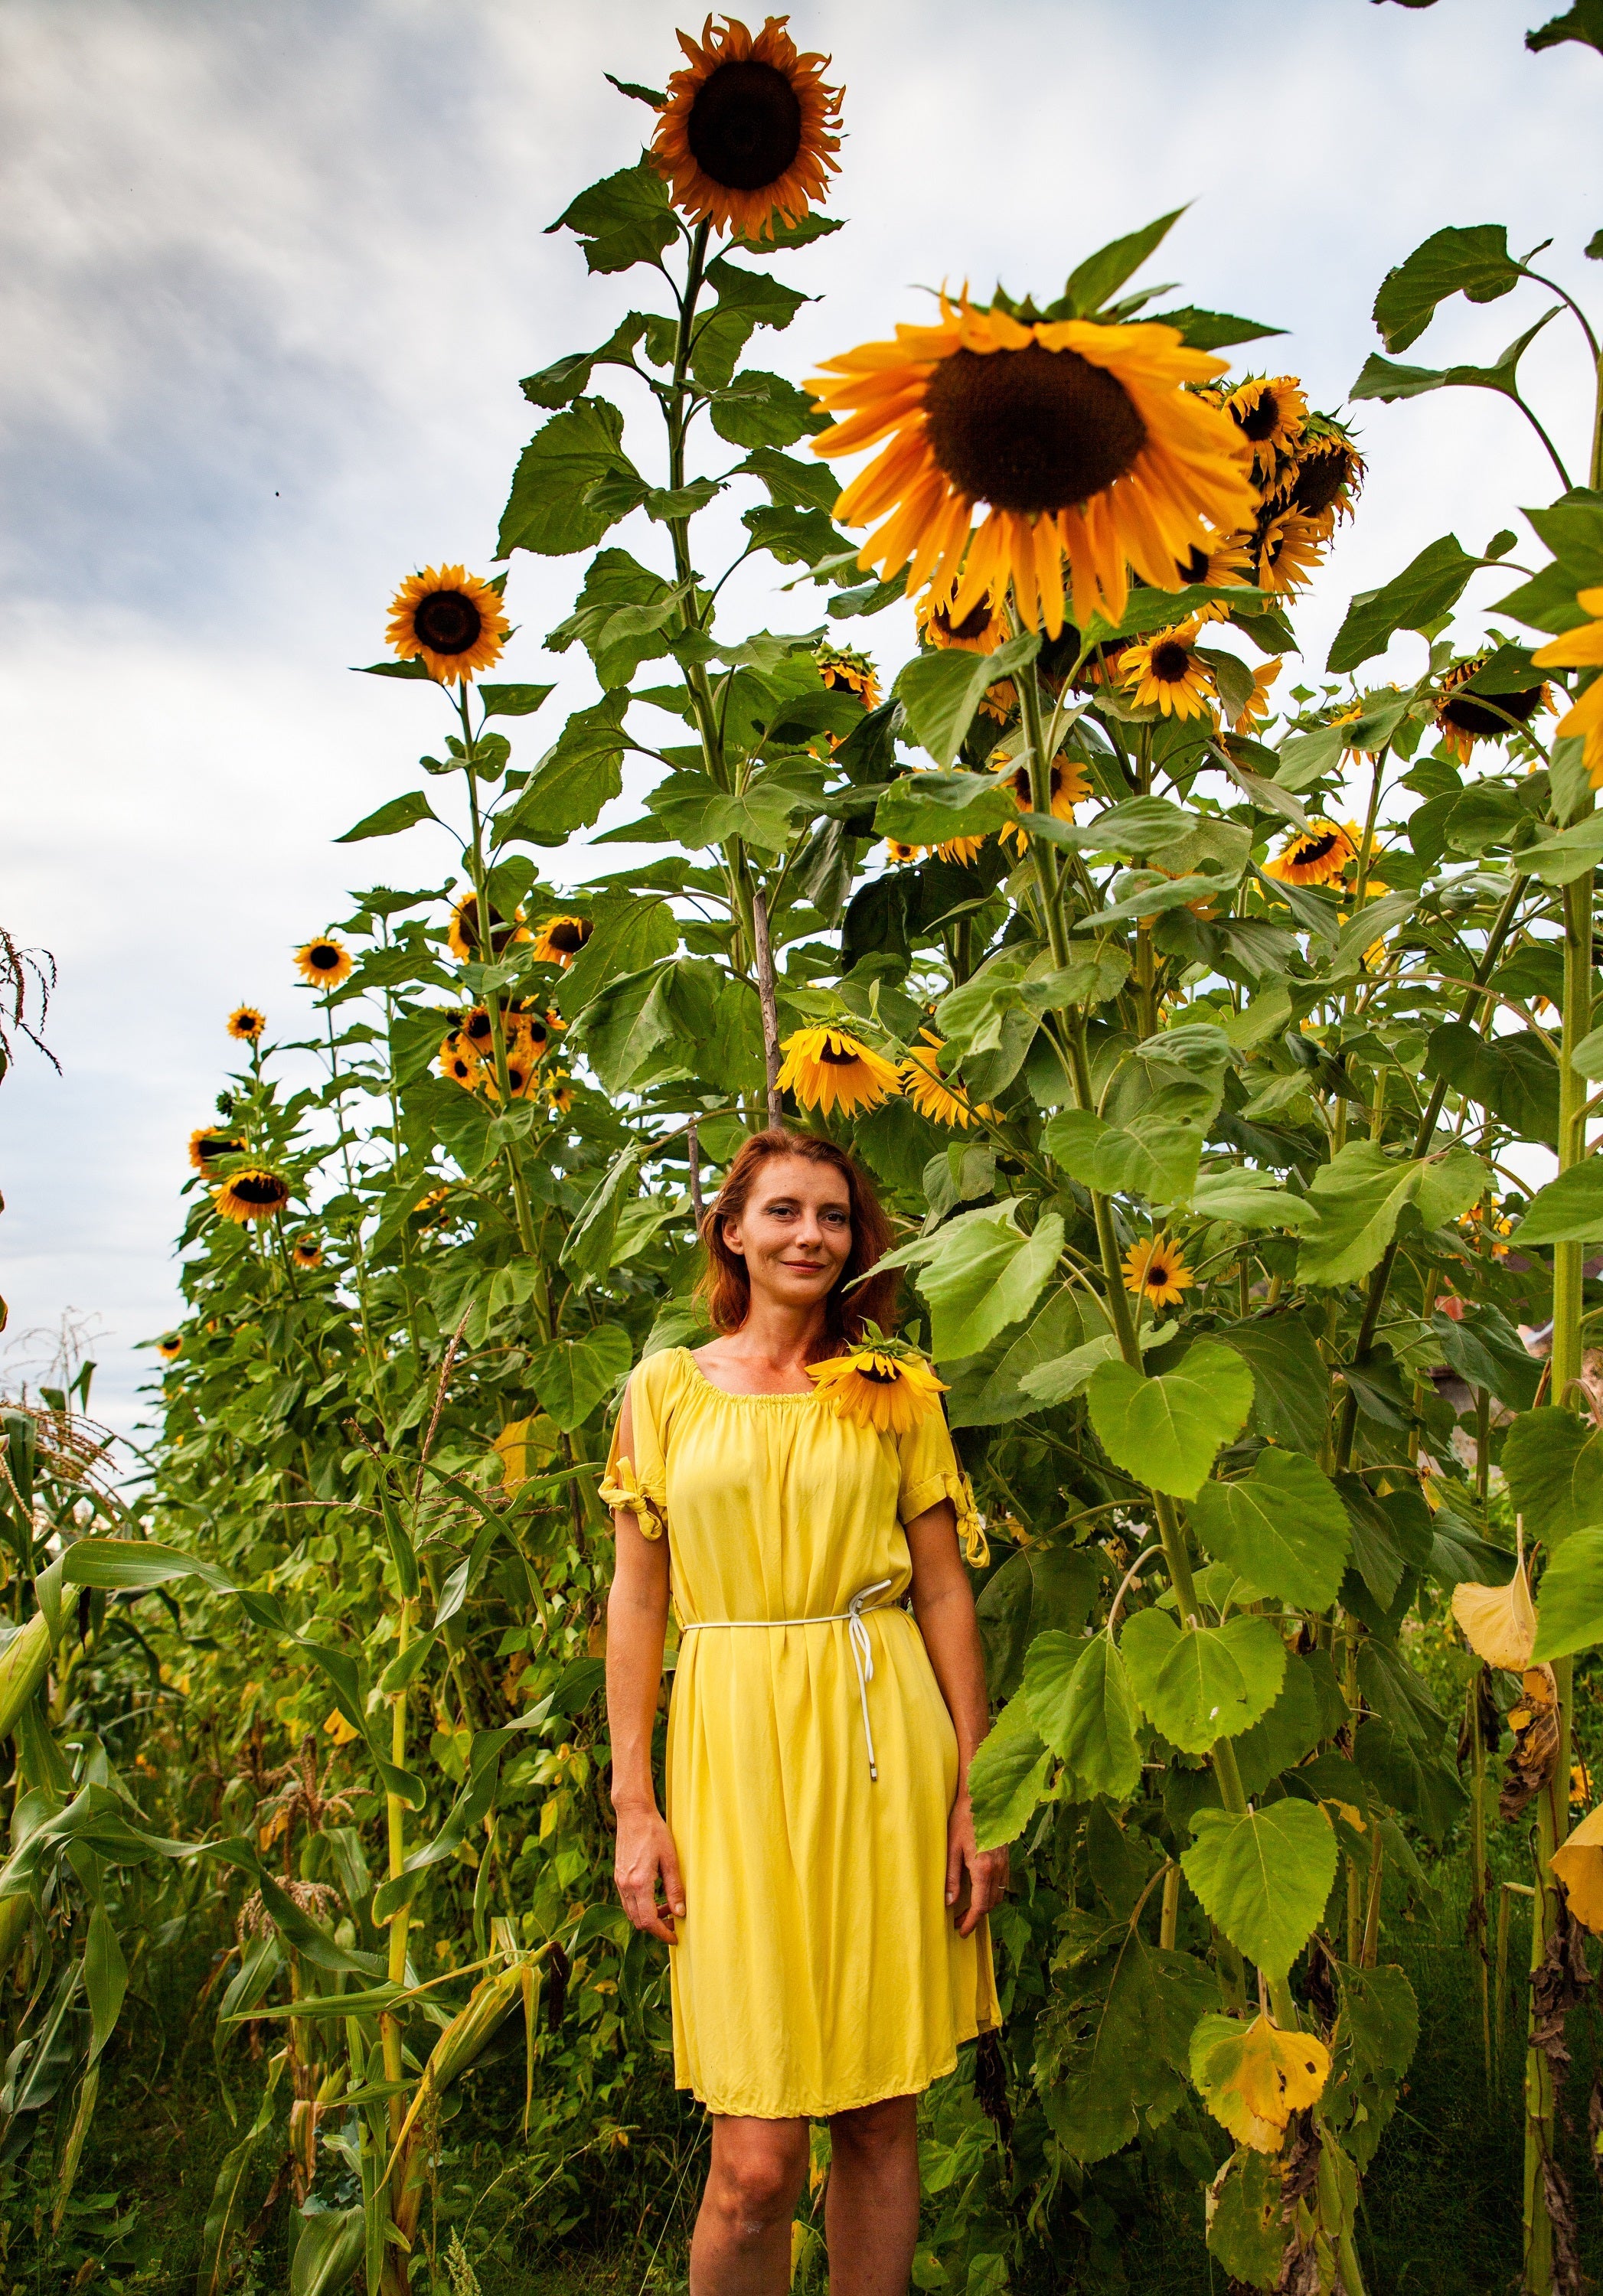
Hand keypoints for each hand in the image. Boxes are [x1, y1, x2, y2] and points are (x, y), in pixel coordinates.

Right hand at [614, 1804, 685, 1942]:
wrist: (633, 1814)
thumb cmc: (654, 1832)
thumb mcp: (670, 1859)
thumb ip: (675, 1888)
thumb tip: (680, 1913)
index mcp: (639, 1883)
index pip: (648, 1921)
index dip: (662, 1933)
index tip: (675, 1937)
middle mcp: (625, 1886)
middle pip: (638, 1921)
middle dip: (657, 1927)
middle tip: (675, 1921)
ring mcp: (619, 1882)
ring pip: (632, 1913)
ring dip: (649, 1916)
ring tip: (667, 1906)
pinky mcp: (618, 1876)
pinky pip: (628, 1901)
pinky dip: (642, 1906)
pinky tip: (656, 1895)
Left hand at [946, 1792, 1007, 1938]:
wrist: (982, 1797)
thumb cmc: (962, 1820)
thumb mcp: (951, 1849)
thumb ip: (951, 1877)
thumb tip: (950, 1902)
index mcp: (983, 1868)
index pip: (980, 1906)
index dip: (971, 1922)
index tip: (962, 1932)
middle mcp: (998, 1868)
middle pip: (991, 1904)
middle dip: (977, 1917)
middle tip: (960, 1922)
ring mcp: (1005, 1862)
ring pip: (999, 1894)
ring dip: (986, 1906)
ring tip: (969, 1910)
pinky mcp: (1006, 1856)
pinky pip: (1003, 1882)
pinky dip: (993, 1892)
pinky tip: (981, 1890)